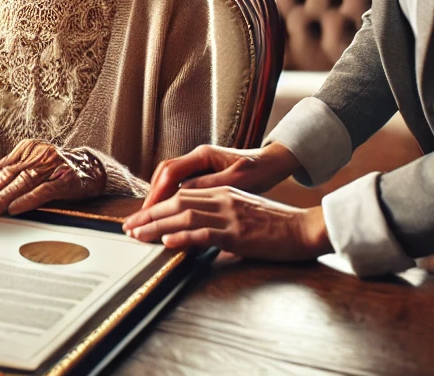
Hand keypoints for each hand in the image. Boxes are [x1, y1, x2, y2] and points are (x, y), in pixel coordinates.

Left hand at [0, 139, 105, 217]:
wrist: (91, 169)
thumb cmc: (57, 172)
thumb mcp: (33, 168)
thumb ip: (13, 178)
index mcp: (25, 149)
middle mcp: (36, 154)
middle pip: (7, 175)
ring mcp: (51, 165)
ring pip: (22, 182)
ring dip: (3, 198)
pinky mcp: (65, 178)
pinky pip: (43, 190)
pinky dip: (27, 200)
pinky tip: (15, 208)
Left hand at [123, 187, 330, 259]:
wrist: (305, 228)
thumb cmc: (276, 225)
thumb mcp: (243, 212)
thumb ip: (220, 215)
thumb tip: (197, 230)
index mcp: (222, 191)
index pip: (181, 195)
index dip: (157, 206)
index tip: (139, 219)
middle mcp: (222, 198)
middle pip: (176, 203)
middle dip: (149, 216)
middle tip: (127, 227)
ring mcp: (230, 215)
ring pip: (185, 217)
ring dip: (158, 227)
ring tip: (138, 235)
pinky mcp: (239, 233)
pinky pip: (206, 234)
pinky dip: (184, 238)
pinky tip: (169, 243)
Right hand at [143, 141, 299, 208]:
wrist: (272, 162)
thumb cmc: (258, 170)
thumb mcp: (237, 180)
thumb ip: (210, 185)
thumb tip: (184, 192)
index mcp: (203, 155)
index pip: (170, 173)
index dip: (157, 193)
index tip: (148, 212)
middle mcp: (196, 156)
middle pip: (164, 173)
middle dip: (151, 196)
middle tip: (141, 217)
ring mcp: (198, 163)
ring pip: (169, 177)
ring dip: (158, 196)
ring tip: (149, 216)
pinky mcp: (203, 172)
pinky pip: (179, 182)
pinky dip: (170, 196)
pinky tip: (168, 211)